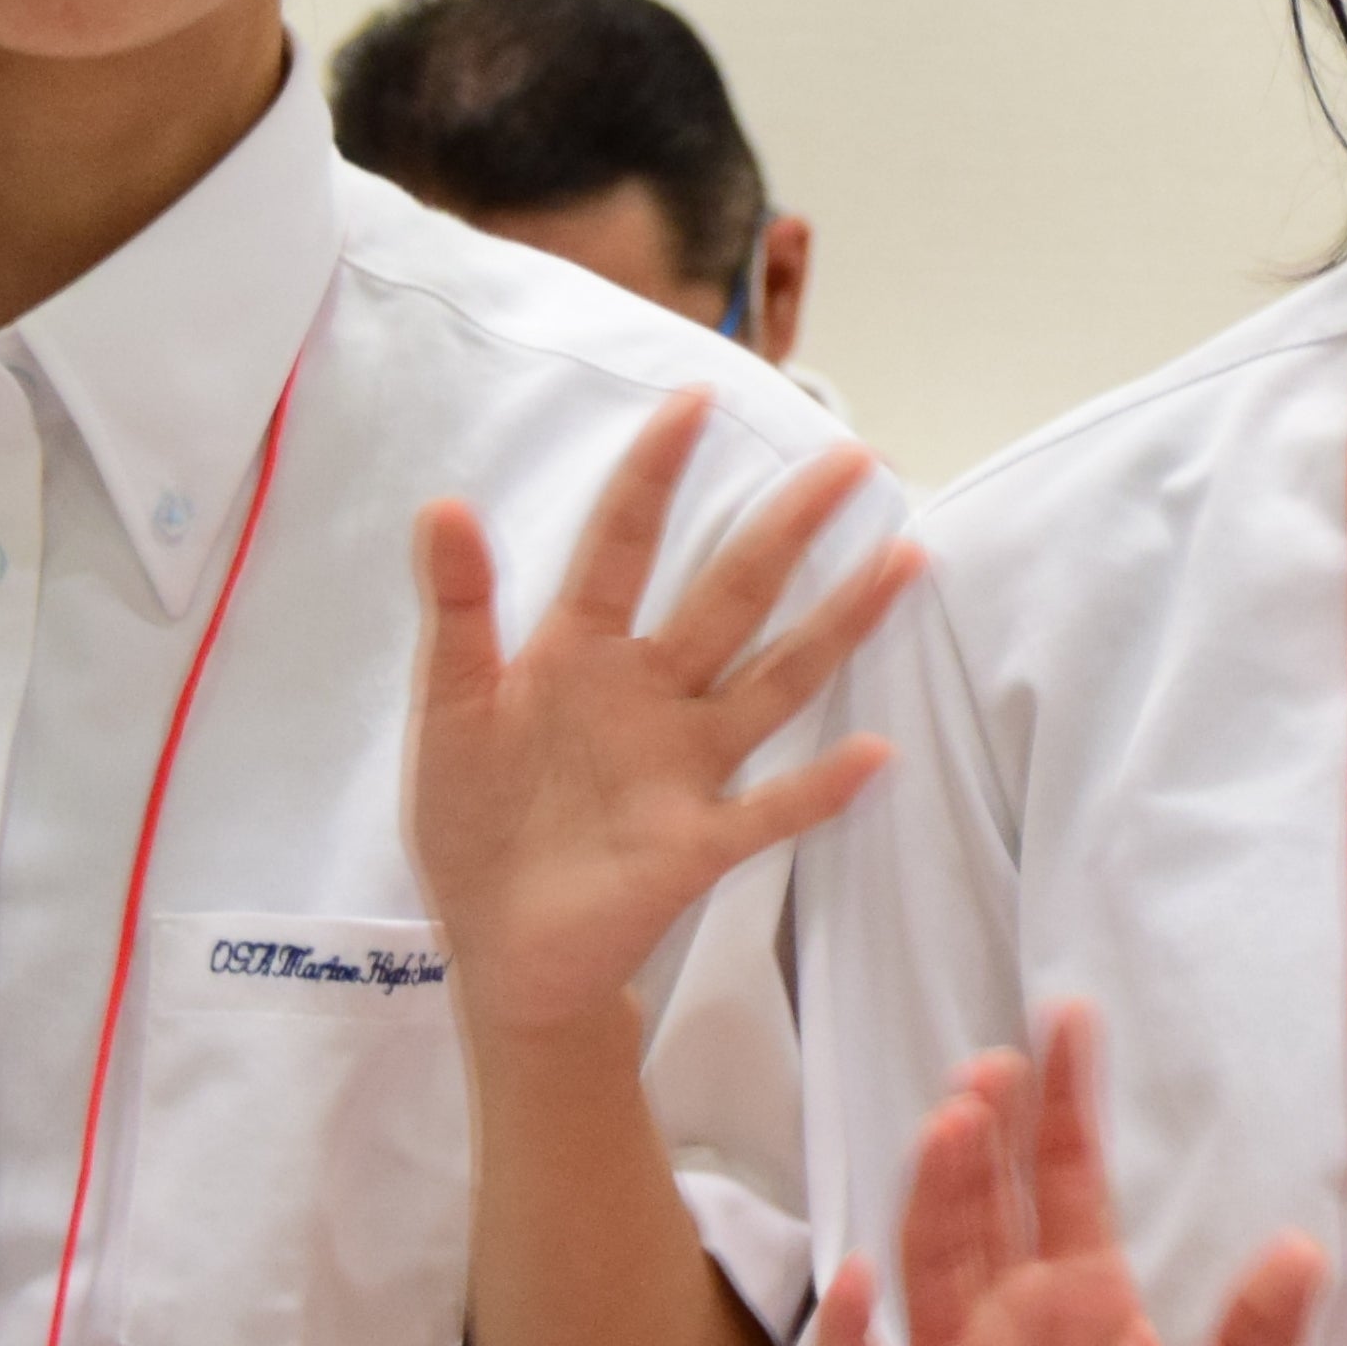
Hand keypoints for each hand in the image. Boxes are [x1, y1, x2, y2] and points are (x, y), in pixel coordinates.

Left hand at [407, 390, 923, 1044]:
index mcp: (582, 652)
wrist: (500, 949)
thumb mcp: (447, 709)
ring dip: (839, 625)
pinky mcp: (698, 842)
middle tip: (853, 458)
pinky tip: (874, 753)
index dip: (656, 473)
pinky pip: (771, 810)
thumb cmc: (475, 819)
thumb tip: (443, 503)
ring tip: (903, 559)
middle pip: (732, 594)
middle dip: (789, 526)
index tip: (695, 396)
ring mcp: (685, 766)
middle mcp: (651, 694)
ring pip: (775, 680)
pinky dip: (821, 786)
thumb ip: (455, 612)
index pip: (624, 544)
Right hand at [823, 1003, 1321, 1345]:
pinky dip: (853, 1323)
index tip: (1069, 1018)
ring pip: (933, 1258)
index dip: (1067, 1104)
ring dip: (936, 1194)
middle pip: (991, 1200)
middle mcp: (1010, 1314)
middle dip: (989, 1130)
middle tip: (995, 1066)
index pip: (1071, 1179)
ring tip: (953, 1126)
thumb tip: (1303, 1248)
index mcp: (1088, 1301)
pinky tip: (859, 1277)